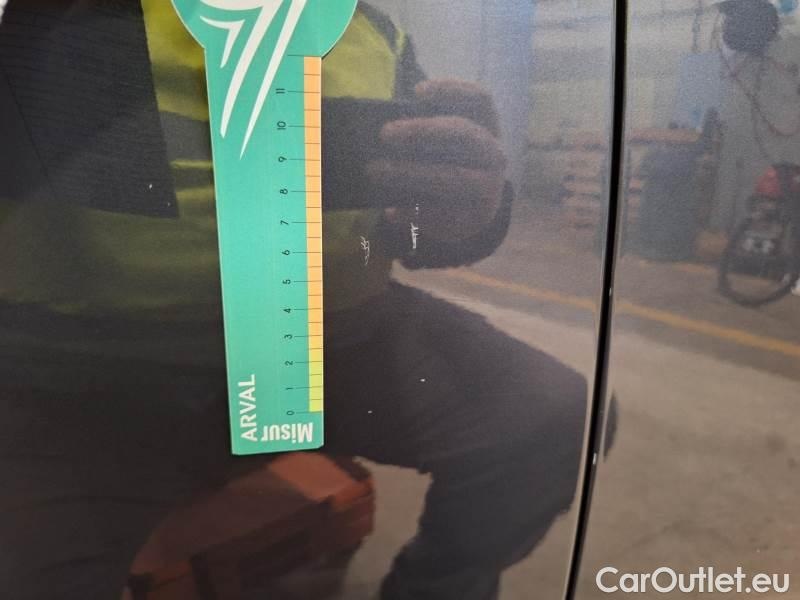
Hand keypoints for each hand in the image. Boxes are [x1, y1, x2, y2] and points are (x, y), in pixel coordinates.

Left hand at [366, 80, 505, 243]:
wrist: (471, 215)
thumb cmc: (449, 168)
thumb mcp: (444, 147)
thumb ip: (425, 135)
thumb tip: (388, 132)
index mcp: (488, 128)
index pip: (480, 99)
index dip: (452, 90)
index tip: (417, 92)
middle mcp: (494, 155)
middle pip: (463, 133)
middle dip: (423, 130)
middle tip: (384, 133)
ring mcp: (489, 188)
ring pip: (451, 177)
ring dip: (410, 173)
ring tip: (375, 172)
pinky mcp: (475, 218)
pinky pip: (442, 214)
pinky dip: (413, 212)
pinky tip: (390, 211)